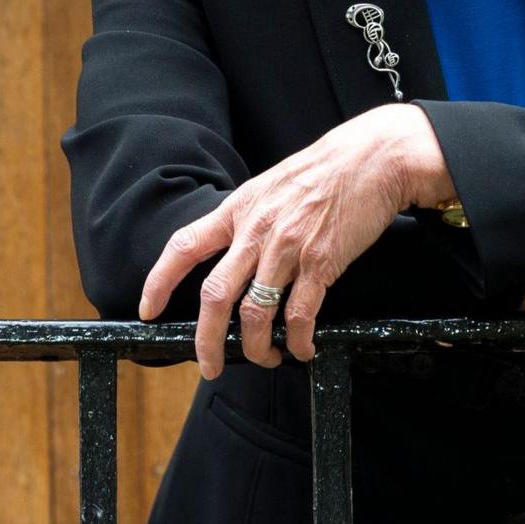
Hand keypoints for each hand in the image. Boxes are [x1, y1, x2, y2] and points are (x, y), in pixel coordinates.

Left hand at [139, 103, 453, 377]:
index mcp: (239, 208)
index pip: (184, 246)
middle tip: (208, 366)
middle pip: (214, 296)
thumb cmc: (330, 168)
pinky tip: (301, 349)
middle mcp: (256, 230)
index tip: (148, 309)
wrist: (377, 157)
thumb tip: (239, 249)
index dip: (159, 281)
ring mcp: (287, 248)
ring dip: (255, 348)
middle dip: (206, 341)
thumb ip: (253, 216)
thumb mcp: (274, 183)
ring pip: (254, 313)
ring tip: (265, 358)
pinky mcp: (321, 262)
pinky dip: (296, 342)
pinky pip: (299, 315)